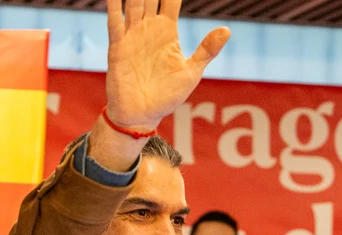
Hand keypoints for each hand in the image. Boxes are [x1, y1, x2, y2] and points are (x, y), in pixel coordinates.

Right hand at [104, 0, 229, 131]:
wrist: (143, 115)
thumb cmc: (167, 95)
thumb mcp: (192, 72)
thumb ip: (207, 50)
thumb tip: (227, 30)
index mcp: (167, 32)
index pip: (170, 0)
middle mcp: (148, 29)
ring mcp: (132, 36)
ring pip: (133, 3)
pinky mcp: (118, 47)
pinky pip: (115, 22)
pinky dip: (114, 6)